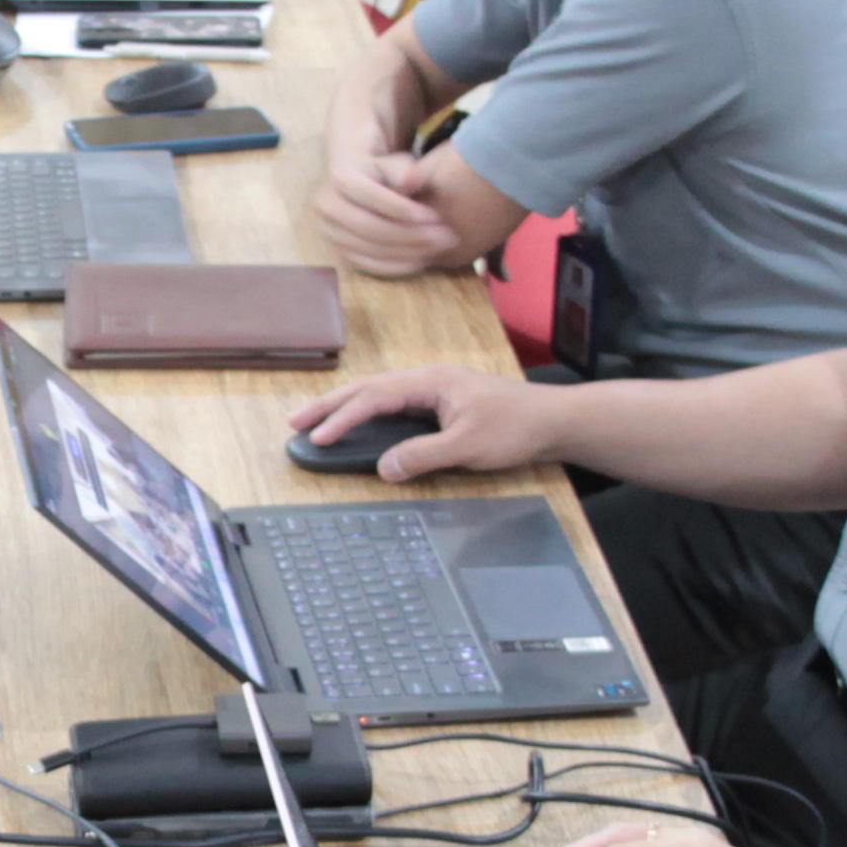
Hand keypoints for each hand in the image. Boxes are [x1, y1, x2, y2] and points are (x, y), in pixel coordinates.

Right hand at [285, 362, 558, 482]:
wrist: (552, 420)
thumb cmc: (514, 428)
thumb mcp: (467, 446)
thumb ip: (422, 456)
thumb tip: (384, 468)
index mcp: (430, 382)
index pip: (374, 398)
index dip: (342, 418)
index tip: (317, 437)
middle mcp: (428, 379)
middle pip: (368, 388)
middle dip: (330, 405)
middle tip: (295, 421)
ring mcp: (435, 387)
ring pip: (379, 392)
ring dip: (346, 405)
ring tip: (316, 420)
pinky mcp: (442, 400)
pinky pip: (393, 401)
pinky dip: (368, 409)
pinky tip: (360, 419)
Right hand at [308, 145, 472, 278]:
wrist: (357, 184)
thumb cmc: (382, 171)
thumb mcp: (394, 163)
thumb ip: (405, 170)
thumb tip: (416, 177)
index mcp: (340, 178)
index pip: (371, 196)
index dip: (403, 208)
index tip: (436, 216)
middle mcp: (327, 207)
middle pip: (369, 227)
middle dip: (410, 235)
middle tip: (444, 237)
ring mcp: (330, 233)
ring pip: (368, 250)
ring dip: (407, 253)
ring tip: (439, 249)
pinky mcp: (338, 253)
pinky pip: (367, 266)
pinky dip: (395, 267)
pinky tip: (421, 261)